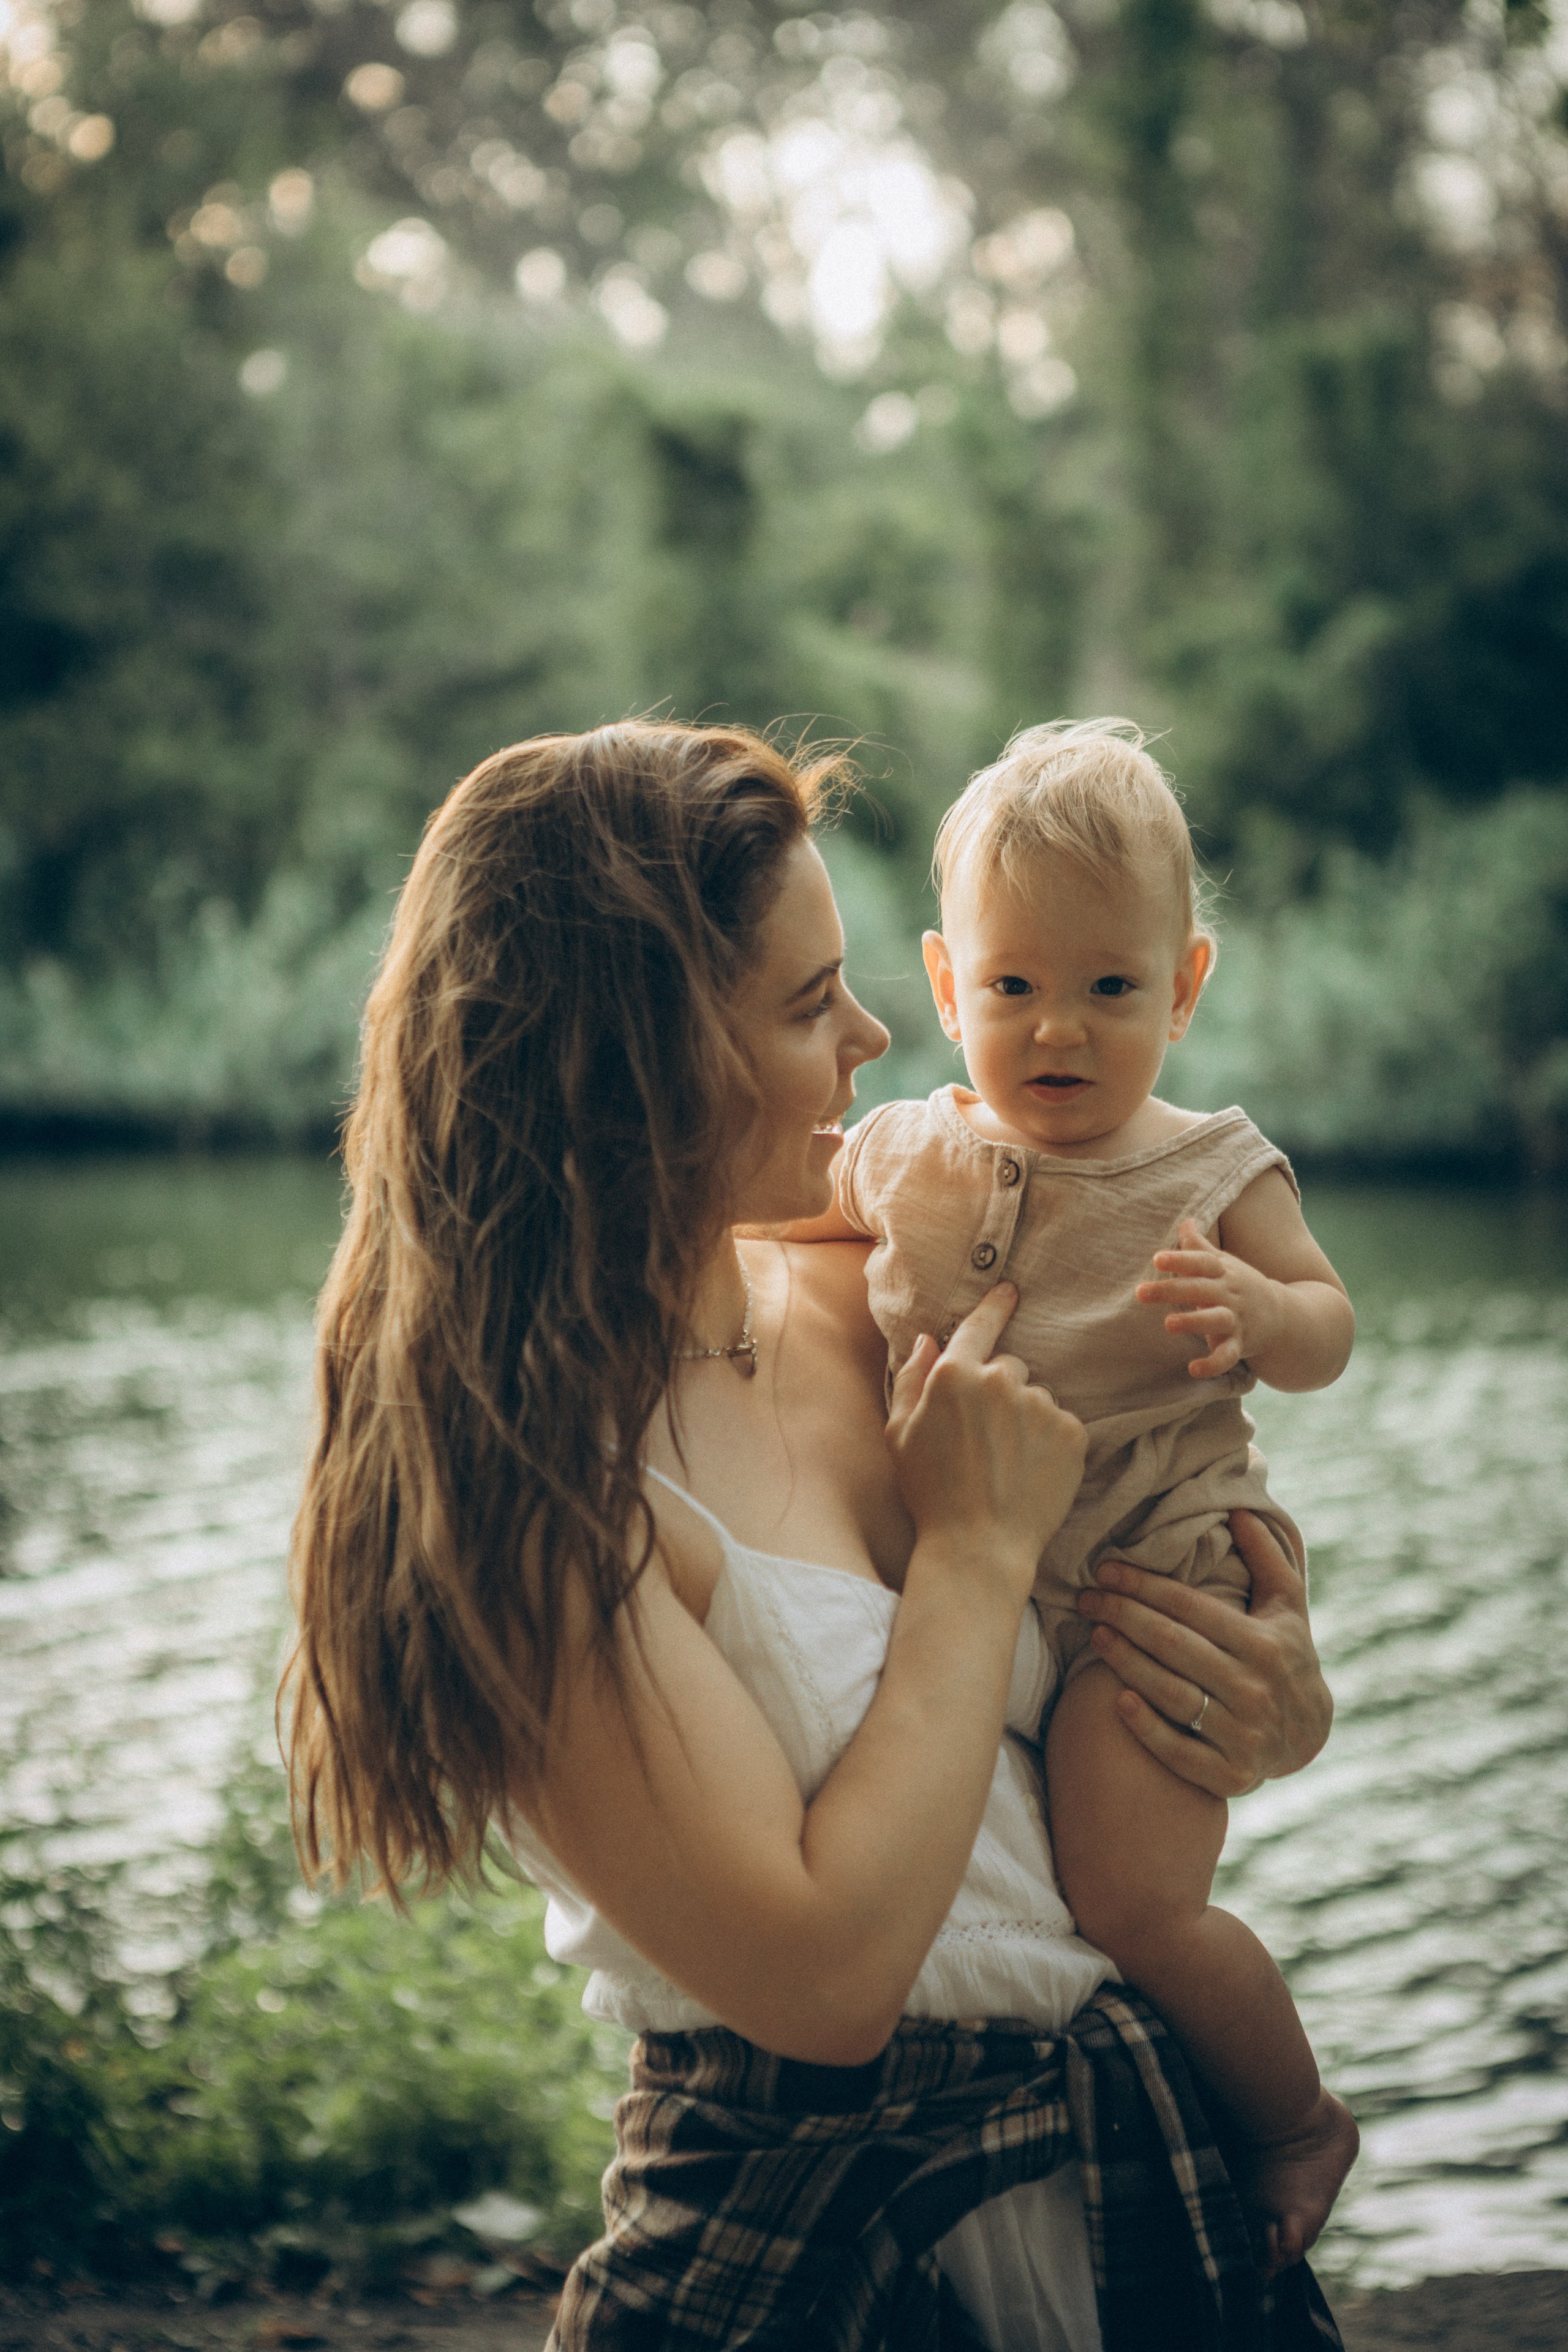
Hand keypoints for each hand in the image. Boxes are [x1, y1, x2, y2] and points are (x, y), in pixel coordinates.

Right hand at [887, 1284, 1085, 1610]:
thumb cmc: (931, 1493)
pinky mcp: (1073, 1433)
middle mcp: (1002, 1380)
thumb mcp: (900, 1434)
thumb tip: (928, 1339)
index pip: (980, 1325)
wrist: (979, 1546)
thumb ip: (912, 1379)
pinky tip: (1029, 1472)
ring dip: (1025, 1419)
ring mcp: (1042, 1406)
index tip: (1010, 1290)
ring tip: (1006, 1463)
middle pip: (1009, 1367)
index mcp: (955, 1375)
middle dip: (998, 1392)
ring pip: (1036, 1398)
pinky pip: (1061, 1424)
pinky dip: (1049, 1443)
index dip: (995, 1305)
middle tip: (984, 1438)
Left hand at [1074, 1510, 1331, 1796]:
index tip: (1105, 1568)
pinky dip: (1147, 1727)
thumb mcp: (1288, 1606)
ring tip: (1095, 1637)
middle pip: (1174, 1646)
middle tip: (1086, 1599)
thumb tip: (1241, 1509)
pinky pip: (1180, 1751)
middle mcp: (1256, 1689)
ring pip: (1172, 1694)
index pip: (1191, 1608)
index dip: (1144, 1585)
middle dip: (1124, 1616)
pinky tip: (1117, 1700)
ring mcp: (1244, 1735)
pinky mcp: (1231, 1775)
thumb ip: (1268, 1557)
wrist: (1310, 1735)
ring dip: (1127, 1663)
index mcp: (1266, 1643)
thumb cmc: (1286, 1655)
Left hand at [1135, 1218, 1281, 1378]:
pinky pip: (1227, 1356)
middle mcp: (1229, 1293)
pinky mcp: (1241, 1344)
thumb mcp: (1224, 1263)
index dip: (1181, 1259)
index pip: (1201, 1262)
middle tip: (1141, 1292)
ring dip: (1193, 1322)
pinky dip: (1212, 1364)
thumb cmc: (1240, 1285)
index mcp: (1223, 1271)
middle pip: (1200, 1289)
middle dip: (1171, 1290)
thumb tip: (1185, 1220)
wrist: (1284, 1315)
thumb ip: (1199, 1246)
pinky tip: (1193, 1369)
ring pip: (1215, 1320)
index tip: (1157, 1258)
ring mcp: (1236, 1319)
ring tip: (1168, 1323)